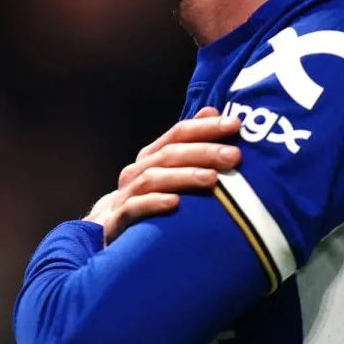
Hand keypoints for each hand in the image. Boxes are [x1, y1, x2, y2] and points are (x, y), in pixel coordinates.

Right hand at [85, 107, 241, 244]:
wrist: (109, 233)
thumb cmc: (149, 202)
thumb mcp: (170, 173)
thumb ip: (190, 144)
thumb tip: (213, 111)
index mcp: (151, 157)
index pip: (178, 134)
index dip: (205, 127)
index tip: (234, 124)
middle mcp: (137, 171)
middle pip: (169, 154)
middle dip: (203, 152)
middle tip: (234, 155)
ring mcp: (126, 195)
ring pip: (153, 179)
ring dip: (184, 176)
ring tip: (213, 178)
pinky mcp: (117, 221)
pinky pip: (134, 208)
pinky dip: (154, 203)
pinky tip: (175, 203)